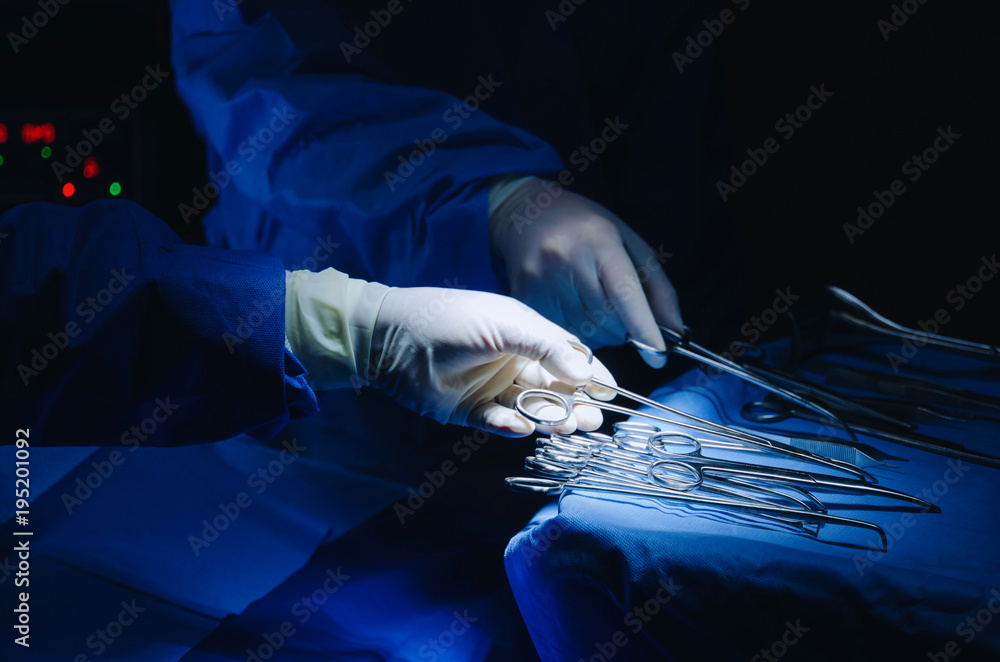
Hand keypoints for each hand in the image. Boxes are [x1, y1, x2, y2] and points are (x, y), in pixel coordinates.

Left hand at [369, 287, 616, 435]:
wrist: (392, 338)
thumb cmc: (452, 319)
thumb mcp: (505, 324)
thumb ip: (547, 346)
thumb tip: (588, 371)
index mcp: (526, 334)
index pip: (570, 356)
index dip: (593, 375)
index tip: (613, 395)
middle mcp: (514, 361)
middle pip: (556, 387)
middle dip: (577, 403)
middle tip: (592, 420)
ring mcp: (493, 386)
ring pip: (532, 407)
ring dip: (550, 417)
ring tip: (565, 426)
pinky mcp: (471, 410)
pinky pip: (498, 422)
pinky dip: (510, 426)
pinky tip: (519, 427)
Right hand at [489, 177, 682, 366]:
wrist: (527, 214)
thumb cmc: (586, 229)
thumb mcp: (629, 243)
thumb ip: (656, 287)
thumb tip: (676, 331)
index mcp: (599, 240)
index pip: (625, 293)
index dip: (644, 329)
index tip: (659, 355)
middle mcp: (567, 260)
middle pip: (607, 320)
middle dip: (624, 329)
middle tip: (622, 315)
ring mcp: (541, 280)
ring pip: (586, 332)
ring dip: (602, 332)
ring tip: (596, 306)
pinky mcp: (524, 297)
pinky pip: (561, 333)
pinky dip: (577, 331)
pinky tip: (574, 308)